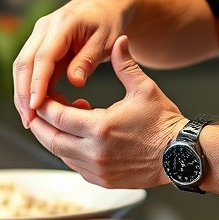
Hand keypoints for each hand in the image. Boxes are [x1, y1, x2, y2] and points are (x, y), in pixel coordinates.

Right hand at [12, 0, 130, 126]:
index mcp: (62, 23)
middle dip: (23, 94)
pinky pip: (31, 69)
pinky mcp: (40, 45)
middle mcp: (44, 27)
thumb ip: (89, 59)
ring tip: (30, 120)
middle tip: (28, 121)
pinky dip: (32, 89)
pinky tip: (38, 108)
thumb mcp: (106, 40)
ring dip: (23, 94)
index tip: (35, 106)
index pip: (43, 57)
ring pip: (22, 68)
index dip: (37, 83)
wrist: (104, 5)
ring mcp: (39, 35)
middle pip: (24, 63)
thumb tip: (75, 82)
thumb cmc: (108, 22)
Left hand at [28, 36, 185, 189]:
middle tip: (38, 108)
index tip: (41, 94)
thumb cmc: (164, 122)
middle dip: (40, 123)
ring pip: (60, 153)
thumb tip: (120, 40)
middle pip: (51, 139)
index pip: (57, 117)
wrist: (180, 156)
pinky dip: (68, 150)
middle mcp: (94, 152)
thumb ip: (125, 65)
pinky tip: (77, 134)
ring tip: (63, 117)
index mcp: (100, 128)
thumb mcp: (144, 89)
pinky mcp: (102, 180)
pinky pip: (74, 165)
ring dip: (54, 136)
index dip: (44, 105)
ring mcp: (97, 170)